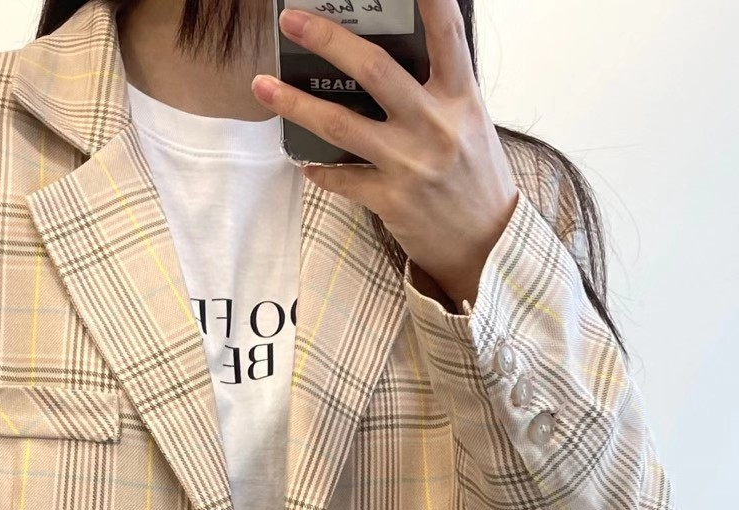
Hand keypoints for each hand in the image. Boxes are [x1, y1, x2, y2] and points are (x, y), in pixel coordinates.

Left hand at [251, 0, 519, 311]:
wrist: (487, 244)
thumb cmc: (475, 176)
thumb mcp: (470, 123)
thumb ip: (438, 90)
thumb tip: (391, 58)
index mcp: (460, 97)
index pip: (447, 35)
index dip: (430, 0)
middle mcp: (434, 125)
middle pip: (373, 69)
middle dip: (327, 39)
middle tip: (291, 20)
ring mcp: (410, 164)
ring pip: (340, 125)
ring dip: (295, 104)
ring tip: (263, 87)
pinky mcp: (391, 200)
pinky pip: (341, 179)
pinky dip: (318, 169)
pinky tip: (304, 161)